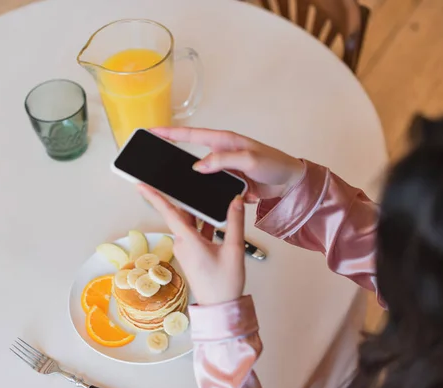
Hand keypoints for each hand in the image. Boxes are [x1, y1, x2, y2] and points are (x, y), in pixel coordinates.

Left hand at [138, 184, 245, 305]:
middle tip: (189, 182)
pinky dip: (202, 223)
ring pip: (188, 223)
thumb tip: (235, 200)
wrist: (220, 307)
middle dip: (185, 198)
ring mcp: (186, 249)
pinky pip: (193, 232)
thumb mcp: (234, 249)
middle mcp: (182, 243)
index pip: (169, 213)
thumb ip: (235, 221)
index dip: (154, 197)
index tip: (141, 185)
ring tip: (207, 196)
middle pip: (180, 214)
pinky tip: (215, 217)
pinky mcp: (191, 253)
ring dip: (197, 211)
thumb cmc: (224, 283)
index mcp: (188, 241)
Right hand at [151, 127, 304, 202]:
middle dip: (171, 158)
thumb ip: (223, 160)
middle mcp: (220, 154)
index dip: (170, 133)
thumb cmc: (274, 164)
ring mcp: (222, 170)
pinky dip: (202, 193)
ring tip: (168, 185)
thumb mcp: (249, 159)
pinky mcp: (227, 185)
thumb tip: (197, 166)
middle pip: (189, 156)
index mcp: (224, 141)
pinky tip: (193, 199)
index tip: (152, 132)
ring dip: (187, 181)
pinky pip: (209, 189)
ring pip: (198, 176)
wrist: (290, 183)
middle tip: (152, 162)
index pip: (191, 134)